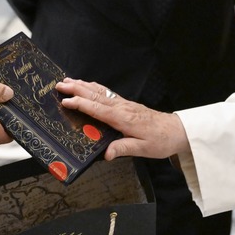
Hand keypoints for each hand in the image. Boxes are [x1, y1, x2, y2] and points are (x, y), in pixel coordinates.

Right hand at [57, 78, 188, 160]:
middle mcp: (122, 107)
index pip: (98, 108)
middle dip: (76, 88)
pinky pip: (106, 92)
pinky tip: (88, 85)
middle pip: (95, 95)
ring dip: (83, 84)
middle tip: (59, 84)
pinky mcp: (126, 104)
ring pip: (100, 91)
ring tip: (68, 80)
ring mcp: (123, 104)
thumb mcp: (143, 149)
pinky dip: (93, 87)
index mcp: (123, 118)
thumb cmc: (160, 140)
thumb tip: (106, 154)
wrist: (175, 131)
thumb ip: (124, 148)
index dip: (81, 104)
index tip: (66, 100)